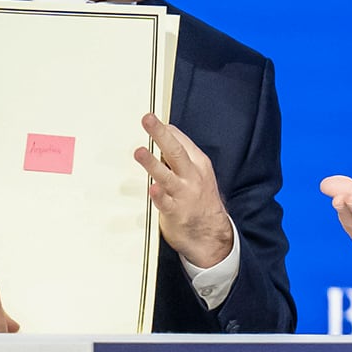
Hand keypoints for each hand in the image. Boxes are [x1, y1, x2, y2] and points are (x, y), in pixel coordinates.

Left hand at [136, 114, 233, 269]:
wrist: (212, 234)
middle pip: (175, 151)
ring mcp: (183, 195)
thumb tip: (164, 135)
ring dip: (152, 164)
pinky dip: (159, 195)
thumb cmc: (200, 200)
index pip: (181, 140)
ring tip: (139, 152)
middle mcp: (192, 177)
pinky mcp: (175, 213)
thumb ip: (180, 158)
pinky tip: (154, 189)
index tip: (152, 118)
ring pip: (167, 176)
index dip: (166, 129)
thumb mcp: (197, 174)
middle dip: (160, 134)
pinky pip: (165, 203)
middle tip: (147, 119)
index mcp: (198, 164)